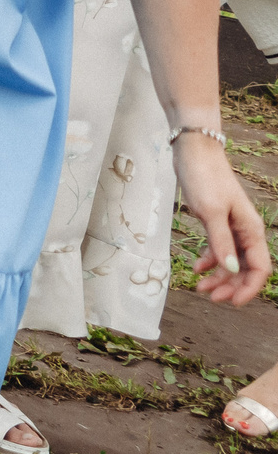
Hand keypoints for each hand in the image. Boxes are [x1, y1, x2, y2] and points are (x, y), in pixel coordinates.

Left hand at [175, 137, 271, 303]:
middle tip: (210, 297)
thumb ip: (221, 241)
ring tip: (199, 287)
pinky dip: (209, 260)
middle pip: (245, 267)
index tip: (232, 301)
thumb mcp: (211, 211)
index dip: (249, 287)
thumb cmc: (204, 178)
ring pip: (230, 260)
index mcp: (251, 229)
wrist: (193, 151)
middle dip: (231, 285)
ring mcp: (230, 226)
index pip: (260, 267)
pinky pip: (218, 248)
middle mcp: (245, 230)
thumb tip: (231, 269)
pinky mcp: (216, 221)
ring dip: (218, 276)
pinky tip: (197, 268)